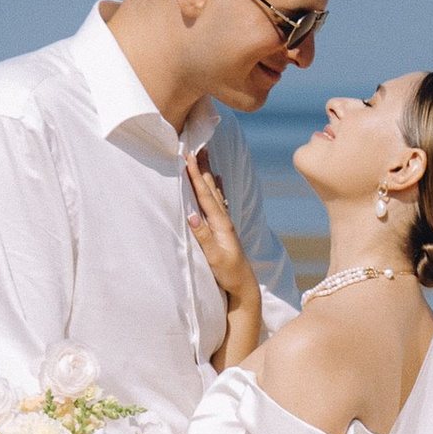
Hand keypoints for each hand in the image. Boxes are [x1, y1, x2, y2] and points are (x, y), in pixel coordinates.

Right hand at [183, 147, 254, 305]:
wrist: (244, 287)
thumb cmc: (229, 275)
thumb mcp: (215, 259)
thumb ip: (204, 238)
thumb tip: (192, 216)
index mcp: (221, 225)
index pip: (206, 196)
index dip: (197, 176)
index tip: (188, 156)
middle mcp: (224, 220)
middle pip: (211, 188)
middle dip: (203, 167)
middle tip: (197, 146)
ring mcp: (225, 223)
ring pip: (215, 192)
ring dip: (208, 174)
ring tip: (205, 156)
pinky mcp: (223, 229)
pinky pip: (218, 201)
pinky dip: (216, 187)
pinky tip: (218, 179)